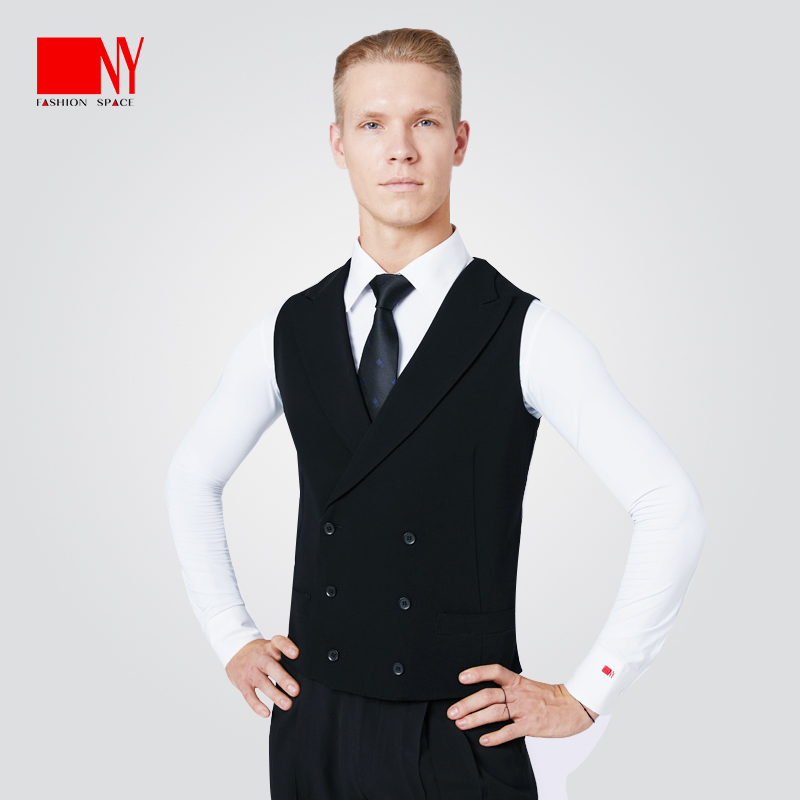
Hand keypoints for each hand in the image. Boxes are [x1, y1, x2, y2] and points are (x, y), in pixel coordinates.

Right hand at [225, 635, 300, 717]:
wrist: (236, 653)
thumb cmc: (261, 653)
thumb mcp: (271, 648)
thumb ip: (284, 657)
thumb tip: (307, 672)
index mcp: (269, 647)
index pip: (278, 642)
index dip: (286, 647)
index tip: (296, 654)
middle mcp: (259, 657)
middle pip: (270, 666)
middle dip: (283, 679)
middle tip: (296, 690)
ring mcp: (250, 671)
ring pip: (262, 683)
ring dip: (275, 695)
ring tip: (287, 705)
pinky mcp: (242, 683)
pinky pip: (249, 695)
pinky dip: (257, 705)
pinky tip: (266, 713)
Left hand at [446, 663, 597, 744]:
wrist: (574, 707)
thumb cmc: (550, 698)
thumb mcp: (528, 687)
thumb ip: (510, 690)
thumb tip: (487, 697)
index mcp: (517, 682)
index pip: (495, 672)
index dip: (477, 673)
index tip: (461, 678)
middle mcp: (518, 693)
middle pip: (488, 695)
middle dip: (468, 703)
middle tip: (452, 711)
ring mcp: (524, 709)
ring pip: (495, 712)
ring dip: (475, 719)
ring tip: (461, 724)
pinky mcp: (531, 725)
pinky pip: (509, 731)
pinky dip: (495, 736)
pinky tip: (484, 740)